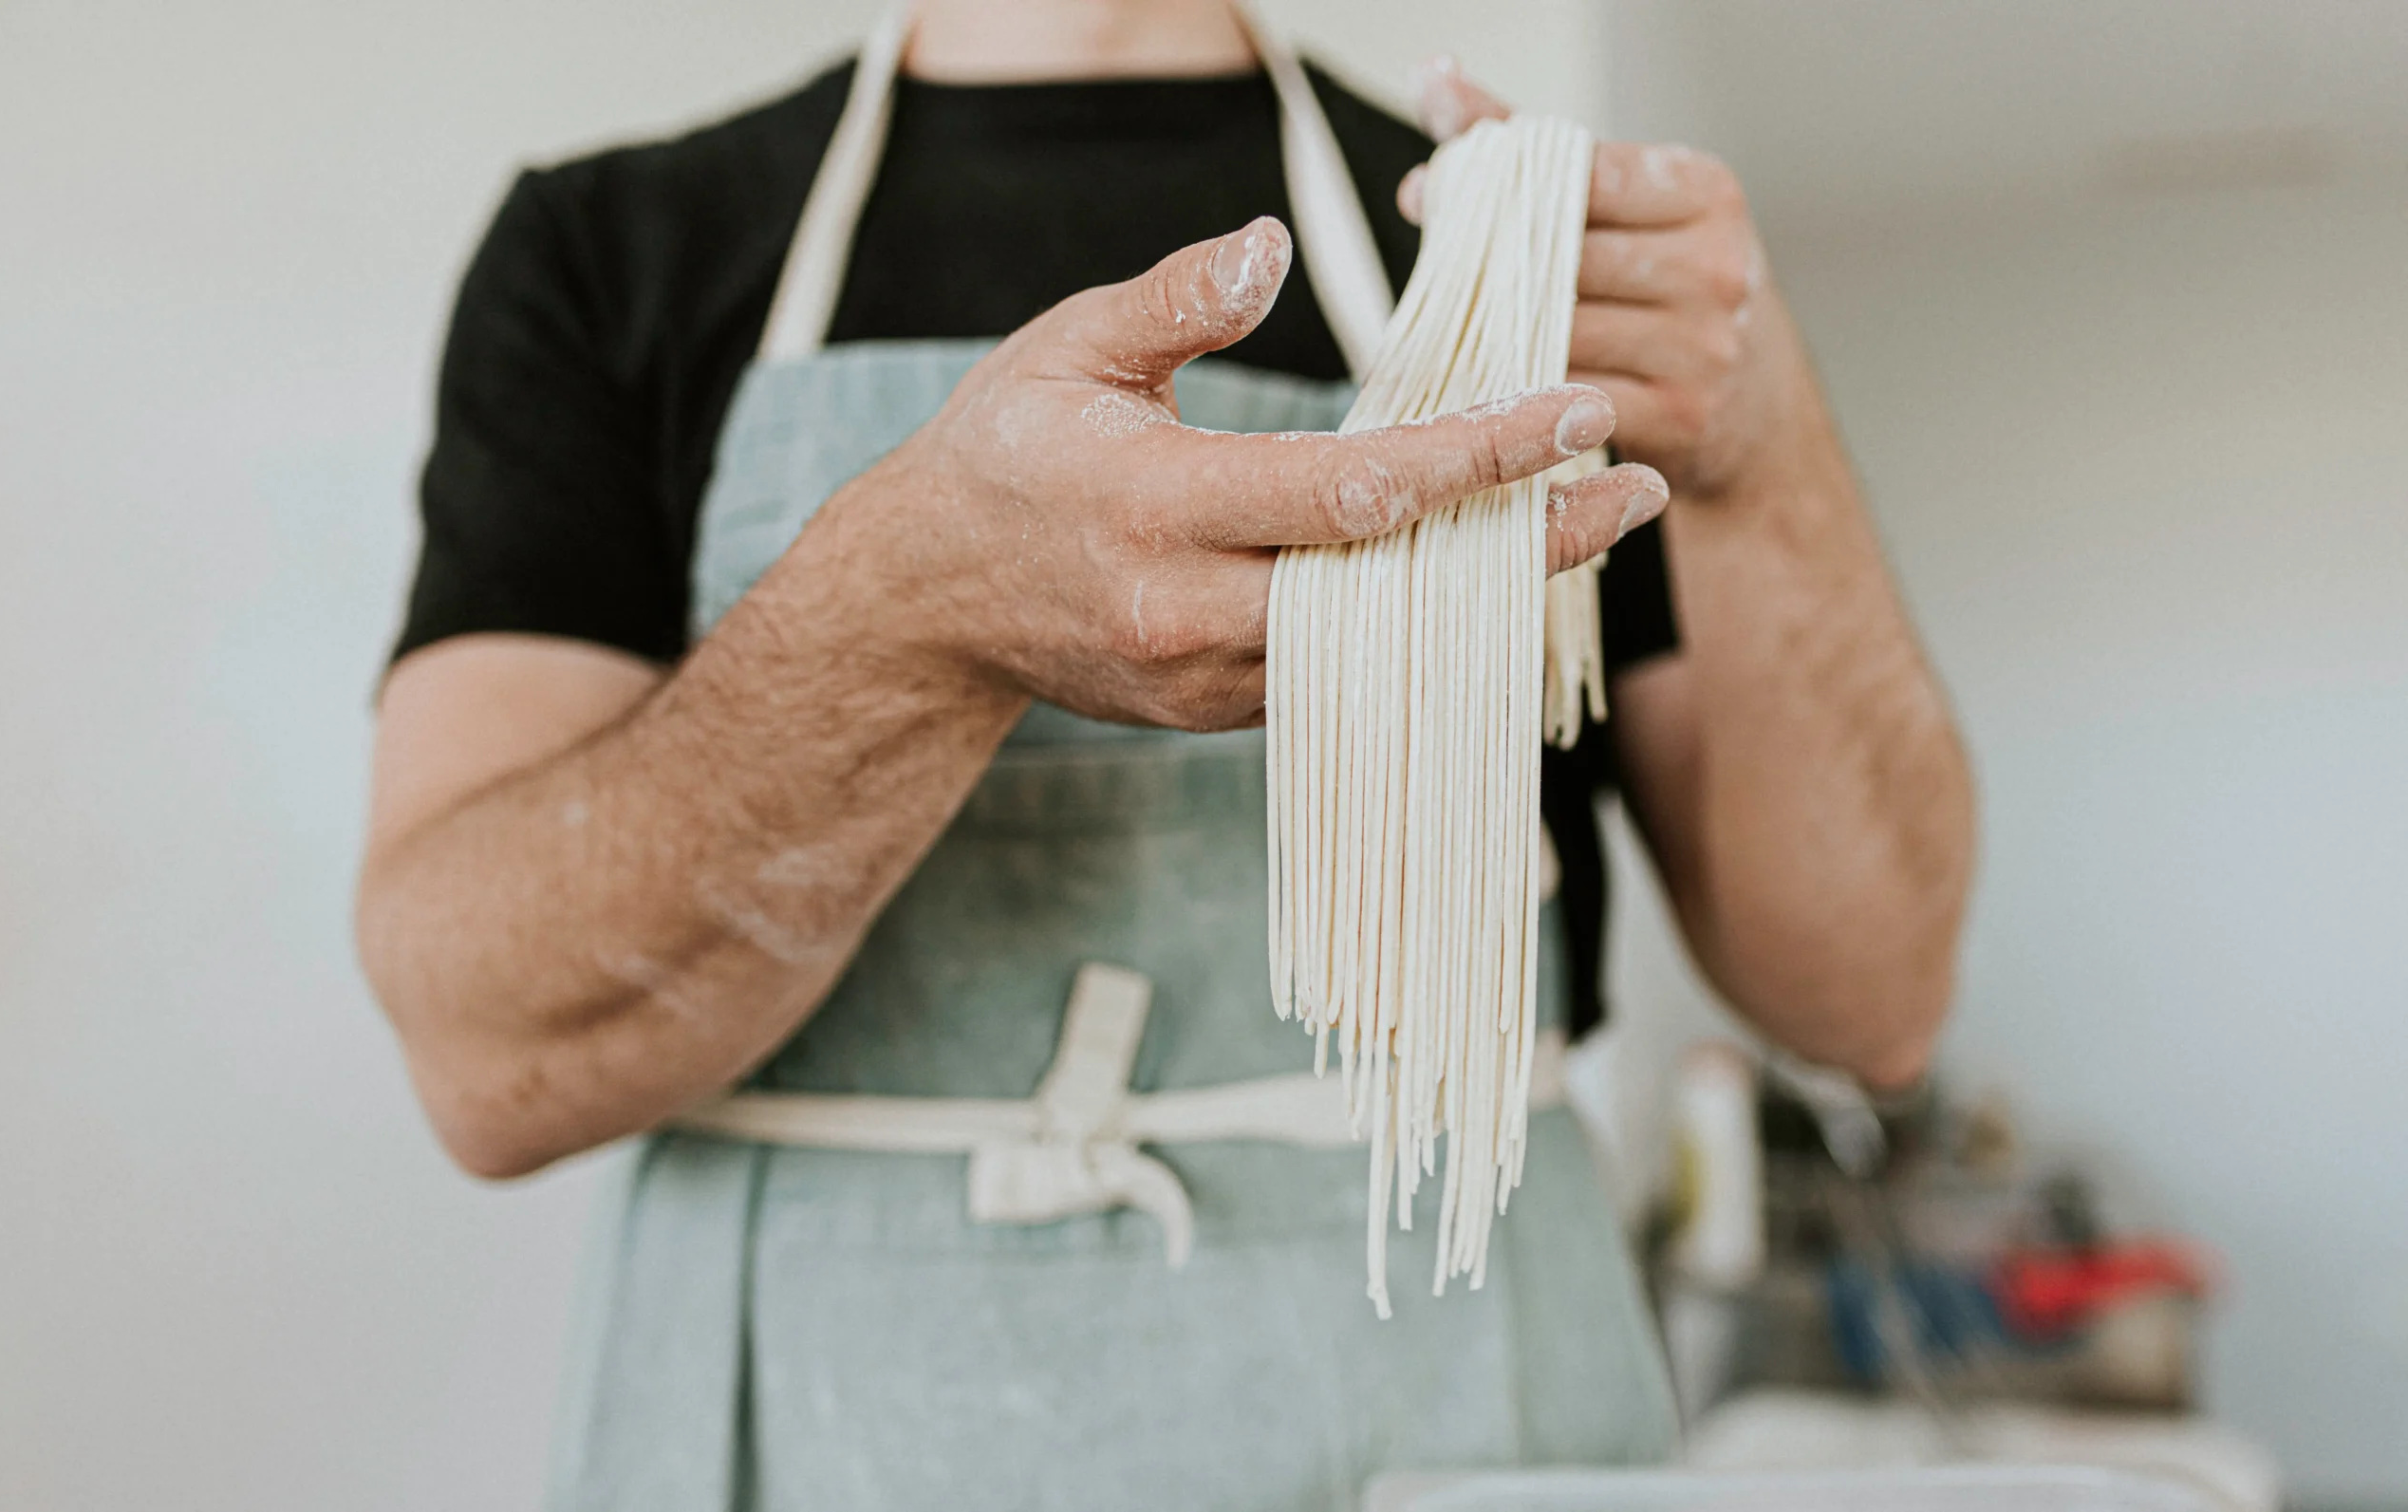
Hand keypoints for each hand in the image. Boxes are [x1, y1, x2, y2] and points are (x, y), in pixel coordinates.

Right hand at [835, 216, 1670, 731]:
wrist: (924, 601)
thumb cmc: (998, 455)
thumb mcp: (1065, 349)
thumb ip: (1175, 299)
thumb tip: (1273, 244)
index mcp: (1156, 506)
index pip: (1352, 487)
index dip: (1477, 456)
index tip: (1576, 414)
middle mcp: (1188, 610)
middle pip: (1396, 587)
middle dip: (1526, 542)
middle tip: (1637, 488)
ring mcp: (1205, 678)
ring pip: (1383, 646)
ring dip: (1489, 589)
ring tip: (1589, 526)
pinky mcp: (1215, 712)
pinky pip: (1343, 673)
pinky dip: (1421, 627)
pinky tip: (1483, 576)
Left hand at [1404, 61, 1802, 499]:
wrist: (1759, 409)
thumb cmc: (1674, 291)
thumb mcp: (1629, 208)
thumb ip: (1532, 152)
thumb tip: (1435, 82)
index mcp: (1704, 194)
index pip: (1581, 175)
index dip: (1497, 183)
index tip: (1432, 190)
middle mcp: (1714, 264)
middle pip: (1560, 257)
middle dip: (1483, 262)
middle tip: (1427, 267)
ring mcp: (1702, 344)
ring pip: (1556, 330)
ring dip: (1493, 334)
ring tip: (1452, 328)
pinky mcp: (1679, 413)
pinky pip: (1565, 398)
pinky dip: (1517, 395)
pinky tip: (1488, 387)